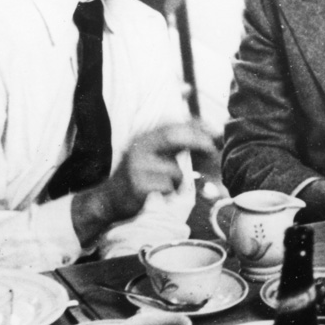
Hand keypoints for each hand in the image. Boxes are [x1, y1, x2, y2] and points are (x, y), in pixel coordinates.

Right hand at [71, 120, 215, 244]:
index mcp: (144, 137)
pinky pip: (167, 187)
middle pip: (172, 137)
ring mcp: (136, 166)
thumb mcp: (154, 154)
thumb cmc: (139, 175)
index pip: (173, 125)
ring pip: (174, 170)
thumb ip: (176, 144)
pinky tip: (157, 194)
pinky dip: (170, 192)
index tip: (216, 131)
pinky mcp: (137, 185)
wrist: (108, 199)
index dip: (196, 125)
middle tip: (213, 149)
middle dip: (197, 141)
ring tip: (167, 186)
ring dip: (178, 181)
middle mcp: (139, 147)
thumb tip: (207, 136)